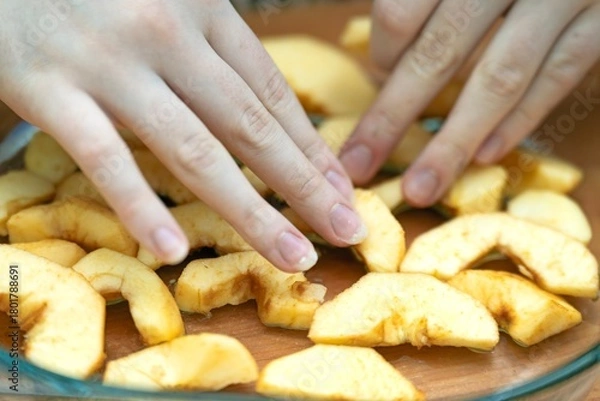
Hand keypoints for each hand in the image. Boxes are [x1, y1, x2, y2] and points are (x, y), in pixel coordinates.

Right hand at [0, 0, 366, 271]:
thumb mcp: (166, 2)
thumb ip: (210, 49)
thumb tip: (259, 110)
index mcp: (201, 8)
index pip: (270, 91)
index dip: (310, 145)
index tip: (341, 189)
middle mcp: (166, 33)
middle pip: (250, 126)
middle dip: (304, 186)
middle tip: (347, 230)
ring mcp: (110, 63)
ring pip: (194, 150)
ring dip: (251, 212)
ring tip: (292, 256)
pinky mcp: (49, 87)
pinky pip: (105, 158)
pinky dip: (140, 207)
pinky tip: (173, 250)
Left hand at [340, 0, 599, 205]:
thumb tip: (389, 52)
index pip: (402, 14)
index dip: (383, 53)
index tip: (378, 74)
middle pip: (439, 54)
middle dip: (393, 117)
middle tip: (359, 165)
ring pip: (498, 78)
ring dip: (454, 142)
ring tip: (420, 187)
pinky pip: (558, 75)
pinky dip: (521, 119)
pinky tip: (486, 155)